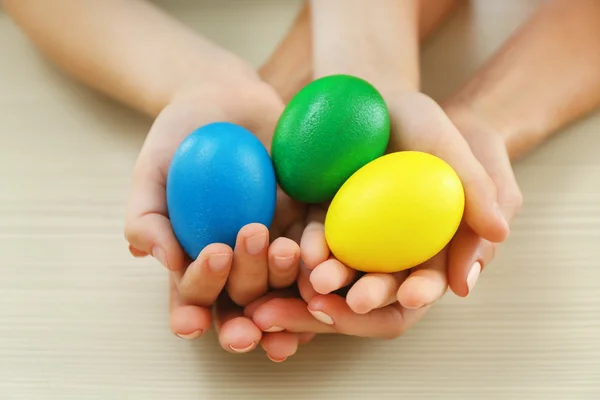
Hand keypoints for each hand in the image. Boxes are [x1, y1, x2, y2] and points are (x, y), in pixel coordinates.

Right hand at [123, 79, 306, 356]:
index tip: (192, 323)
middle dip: (242, 289)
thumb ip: (146, 218)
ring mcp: (276, 241)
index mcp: (199, 259)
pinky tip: (319, 258)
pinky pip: (317, 241)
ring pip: (285, 277)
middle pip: (245, 295)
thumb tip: (160, 259)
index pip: (194, 298)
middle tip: (228, 255)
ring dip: (285, 279)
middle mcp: (241, 261)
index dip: (192, 315)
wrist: (223, 98)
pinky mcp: (306, 216)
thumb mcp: (152, 173)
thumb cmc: (179, 139)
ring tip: (280, 253)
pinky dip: (320, 252)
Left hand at [249, 91, 513, 338]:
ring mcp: (351, 241)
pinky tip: (295, 253)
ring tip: (315, 282)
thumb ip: (481, 190)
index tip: (411, 295)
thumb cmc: (431, 127)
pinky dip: (305, 251)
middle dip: (363, 305)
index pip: (424, 285)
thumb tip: (498, 236)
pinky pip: (311, 243)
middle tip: (349, 302)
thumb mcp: (465, 150)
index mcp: (427, 249)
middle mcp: (387, 255)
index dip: (419, 293)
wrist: (382, 101)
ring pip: (338, 277)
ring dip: (325, 286)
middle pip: (375, 295)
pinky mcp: (321, 221)